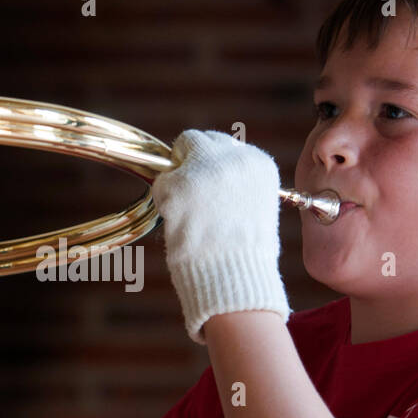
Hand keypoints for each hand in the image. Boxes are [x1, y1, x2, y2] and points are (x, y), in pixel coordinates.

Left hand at [150, 129, 288, 343]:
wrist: (233, 276)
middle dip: (188, 162)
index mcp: (258, 163)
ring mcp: (205, 169)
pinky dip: (164, 203)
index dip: (209, 162)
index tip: (204, 182)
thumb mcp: (255, 207)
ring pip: (175, 162)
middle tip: (186, 193)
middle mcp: (234, 158)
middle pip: (197, 141)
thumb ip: (237, 183)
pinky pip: (160, 185)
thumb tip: (212, 174)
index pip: (224, 143)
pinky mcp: (180, 184)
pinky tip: (179, 224)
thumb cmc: (244, 254)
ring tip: (188, 215)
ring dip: (175, 183)